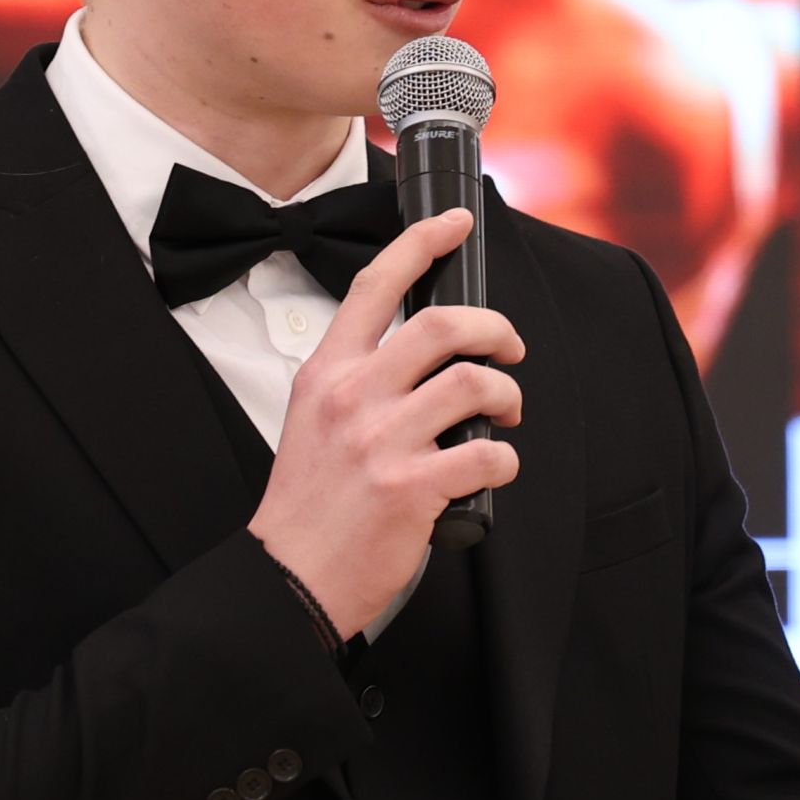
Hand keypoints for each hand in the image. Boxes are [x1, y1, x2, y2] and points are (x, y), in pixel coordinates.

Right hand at [247, 209, 524, 635]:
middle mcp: (353, 396)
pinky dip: (504, 458)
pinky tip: (493, 468)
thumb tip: (420, 362)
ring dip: (507, 393)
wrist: (290, 576)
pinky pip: (486, 452)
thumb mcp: (313, 421)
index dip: (421, 243)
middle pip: (444, 324)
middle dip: (496, 329)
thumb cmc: (308, 505)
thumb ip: (356, 383)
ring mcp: (381, 440)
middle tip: (509, 349)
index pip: (376, 286)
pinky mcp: (411, 486)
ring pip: (475, 383)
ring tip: (504, 413)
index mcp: (327, 373)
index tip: (454, 223)